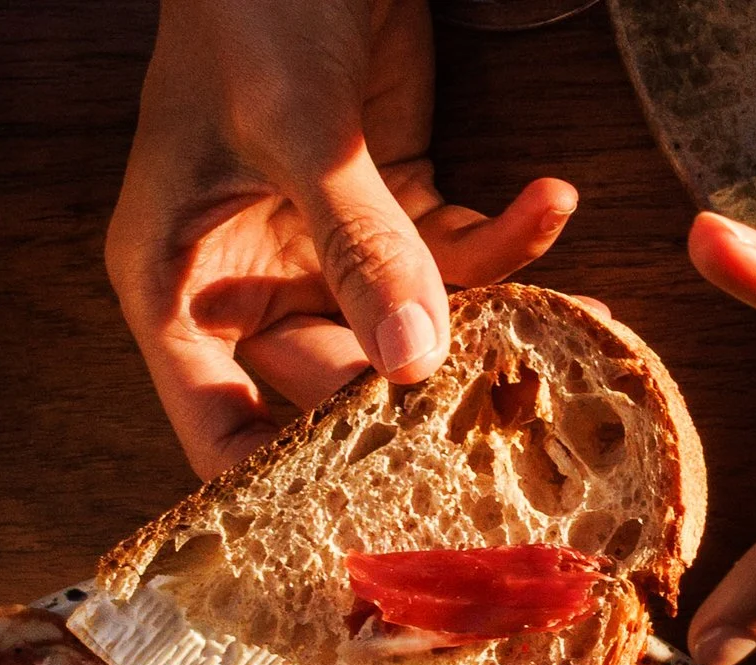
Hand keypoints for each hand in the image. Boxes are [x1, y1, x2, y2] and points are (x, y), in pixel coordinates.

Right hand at [108, 0, 576, 478]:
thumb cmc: (252, 8)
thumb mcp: (296, 130)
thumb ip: (357, 245)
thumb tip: (411, 358)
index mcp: (180, 281)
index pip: (218, 424)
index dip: (285, 482)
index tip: (373, 523)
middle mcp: (251, 280)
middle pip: (341, 387)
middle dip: (427, 399)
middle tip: (514, 418)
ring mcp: (326, 250)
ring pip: (418, 329)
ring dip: (496, 320)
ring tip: (574, 319)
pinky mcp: (395, 209)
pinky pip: (460, 256)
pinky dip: (512, 239)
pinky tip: (551, 200)